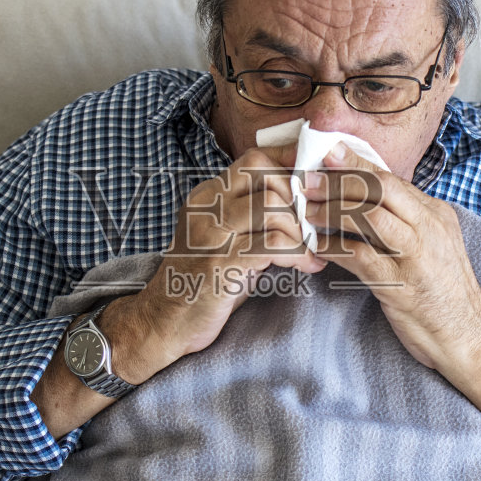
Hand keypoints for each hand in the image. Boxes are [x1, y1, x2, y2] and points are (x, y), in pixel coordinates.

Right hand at [119, 144, 327, 373]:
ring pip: (272, 207)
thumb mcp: (225, 238)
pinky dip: (299, 254)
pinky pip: (273, 245)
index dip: (290, 167)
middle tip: (315, 226)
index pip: (254, 159)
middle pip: (267, 177)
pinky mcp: (222, 264)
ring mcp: (212, 235)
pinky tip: (307, 266)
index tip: (314, 186)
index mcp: (207, 196)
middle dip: (301, 201)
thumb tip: (301, 200)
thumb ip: (252, 216)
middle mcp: (206, 208)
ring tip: (312, 250)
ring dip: (302, 230)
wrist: (165, 321)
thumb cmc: (204, 282)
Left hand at [301, 142, 480, 376]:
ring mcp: (416, 256)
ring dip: (332, 210)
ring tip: (307, 211)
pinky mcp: (401, 286)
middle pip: (380, 188)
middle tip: (308, 179)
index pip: (391, 178)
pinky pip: (360, 257)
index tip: (328, 152)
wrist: (470, 337)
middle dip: (340, 179)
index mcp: (436, 214)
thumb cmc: (445, 293)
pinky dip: (334, 248)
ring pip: (369, 216)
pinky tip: (316, 247)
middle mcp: (428, 228)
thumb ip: (407, 221)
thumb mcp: (435, 245)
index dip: (356, 163)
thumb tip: (368, 201)